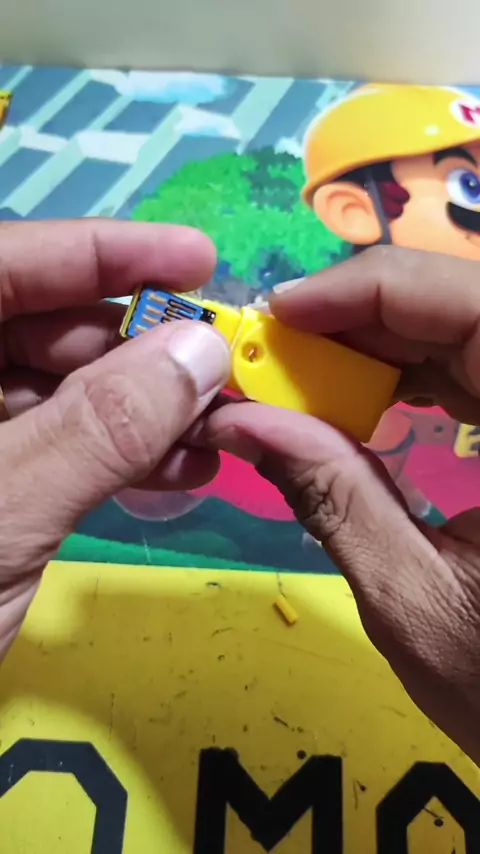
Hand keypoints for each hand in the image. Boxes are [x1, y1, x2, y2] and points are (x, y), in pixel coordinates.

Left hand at [0, 219, 229, 657]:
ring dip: (135, 408)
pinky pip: (44, 445)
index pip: (1, 262)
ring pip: (46, 390)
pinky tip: (171, 470)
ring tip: (211, 433)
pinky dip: (109, 454)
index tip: (197, 257)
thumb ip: (97, 426)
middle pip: (31, 323)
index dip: (103, 251)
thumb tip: (199, 352)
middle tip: (216, 372)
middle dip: (133, 345)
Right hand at [205, 247, 479, 762]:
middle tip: (279, 348)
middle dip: (367, 316)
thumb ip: (331, 496)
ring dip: (388, 342)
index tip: (283, 313)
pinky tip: (373, 396)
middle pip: (470, 308)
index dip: (373, 289)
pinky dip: (423, 371)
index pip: (474, 305)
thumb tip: (240, 420)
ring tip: (310, 372)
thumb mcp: (411, 598)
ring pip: (474, 331)